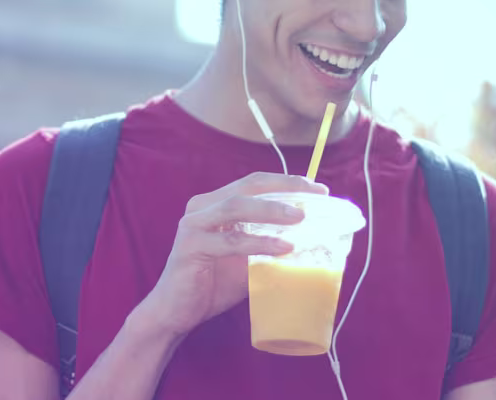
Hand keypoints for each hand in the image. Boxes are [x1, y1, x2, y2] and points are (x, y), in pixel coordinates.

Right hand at [134, 172, 327, 336]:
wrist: (177, 312)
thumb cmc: (214, 285)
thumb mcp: (249, 260)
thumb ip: (270, 246)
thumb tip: (312, 242)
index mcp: (216, 204)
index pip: (255, 183)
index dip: (287, 182)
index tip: (318, 189)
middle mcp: (202, 207)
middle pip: (248, 186)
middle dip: (286, 187)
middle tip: (316, 196)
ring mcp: (194, 224)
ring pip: (237, 207)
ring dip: (272, 210)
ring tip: (300, 218)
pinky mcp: (191, 246)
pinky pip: (231, 240)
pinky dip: (259, 243)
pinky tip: (284, 247)